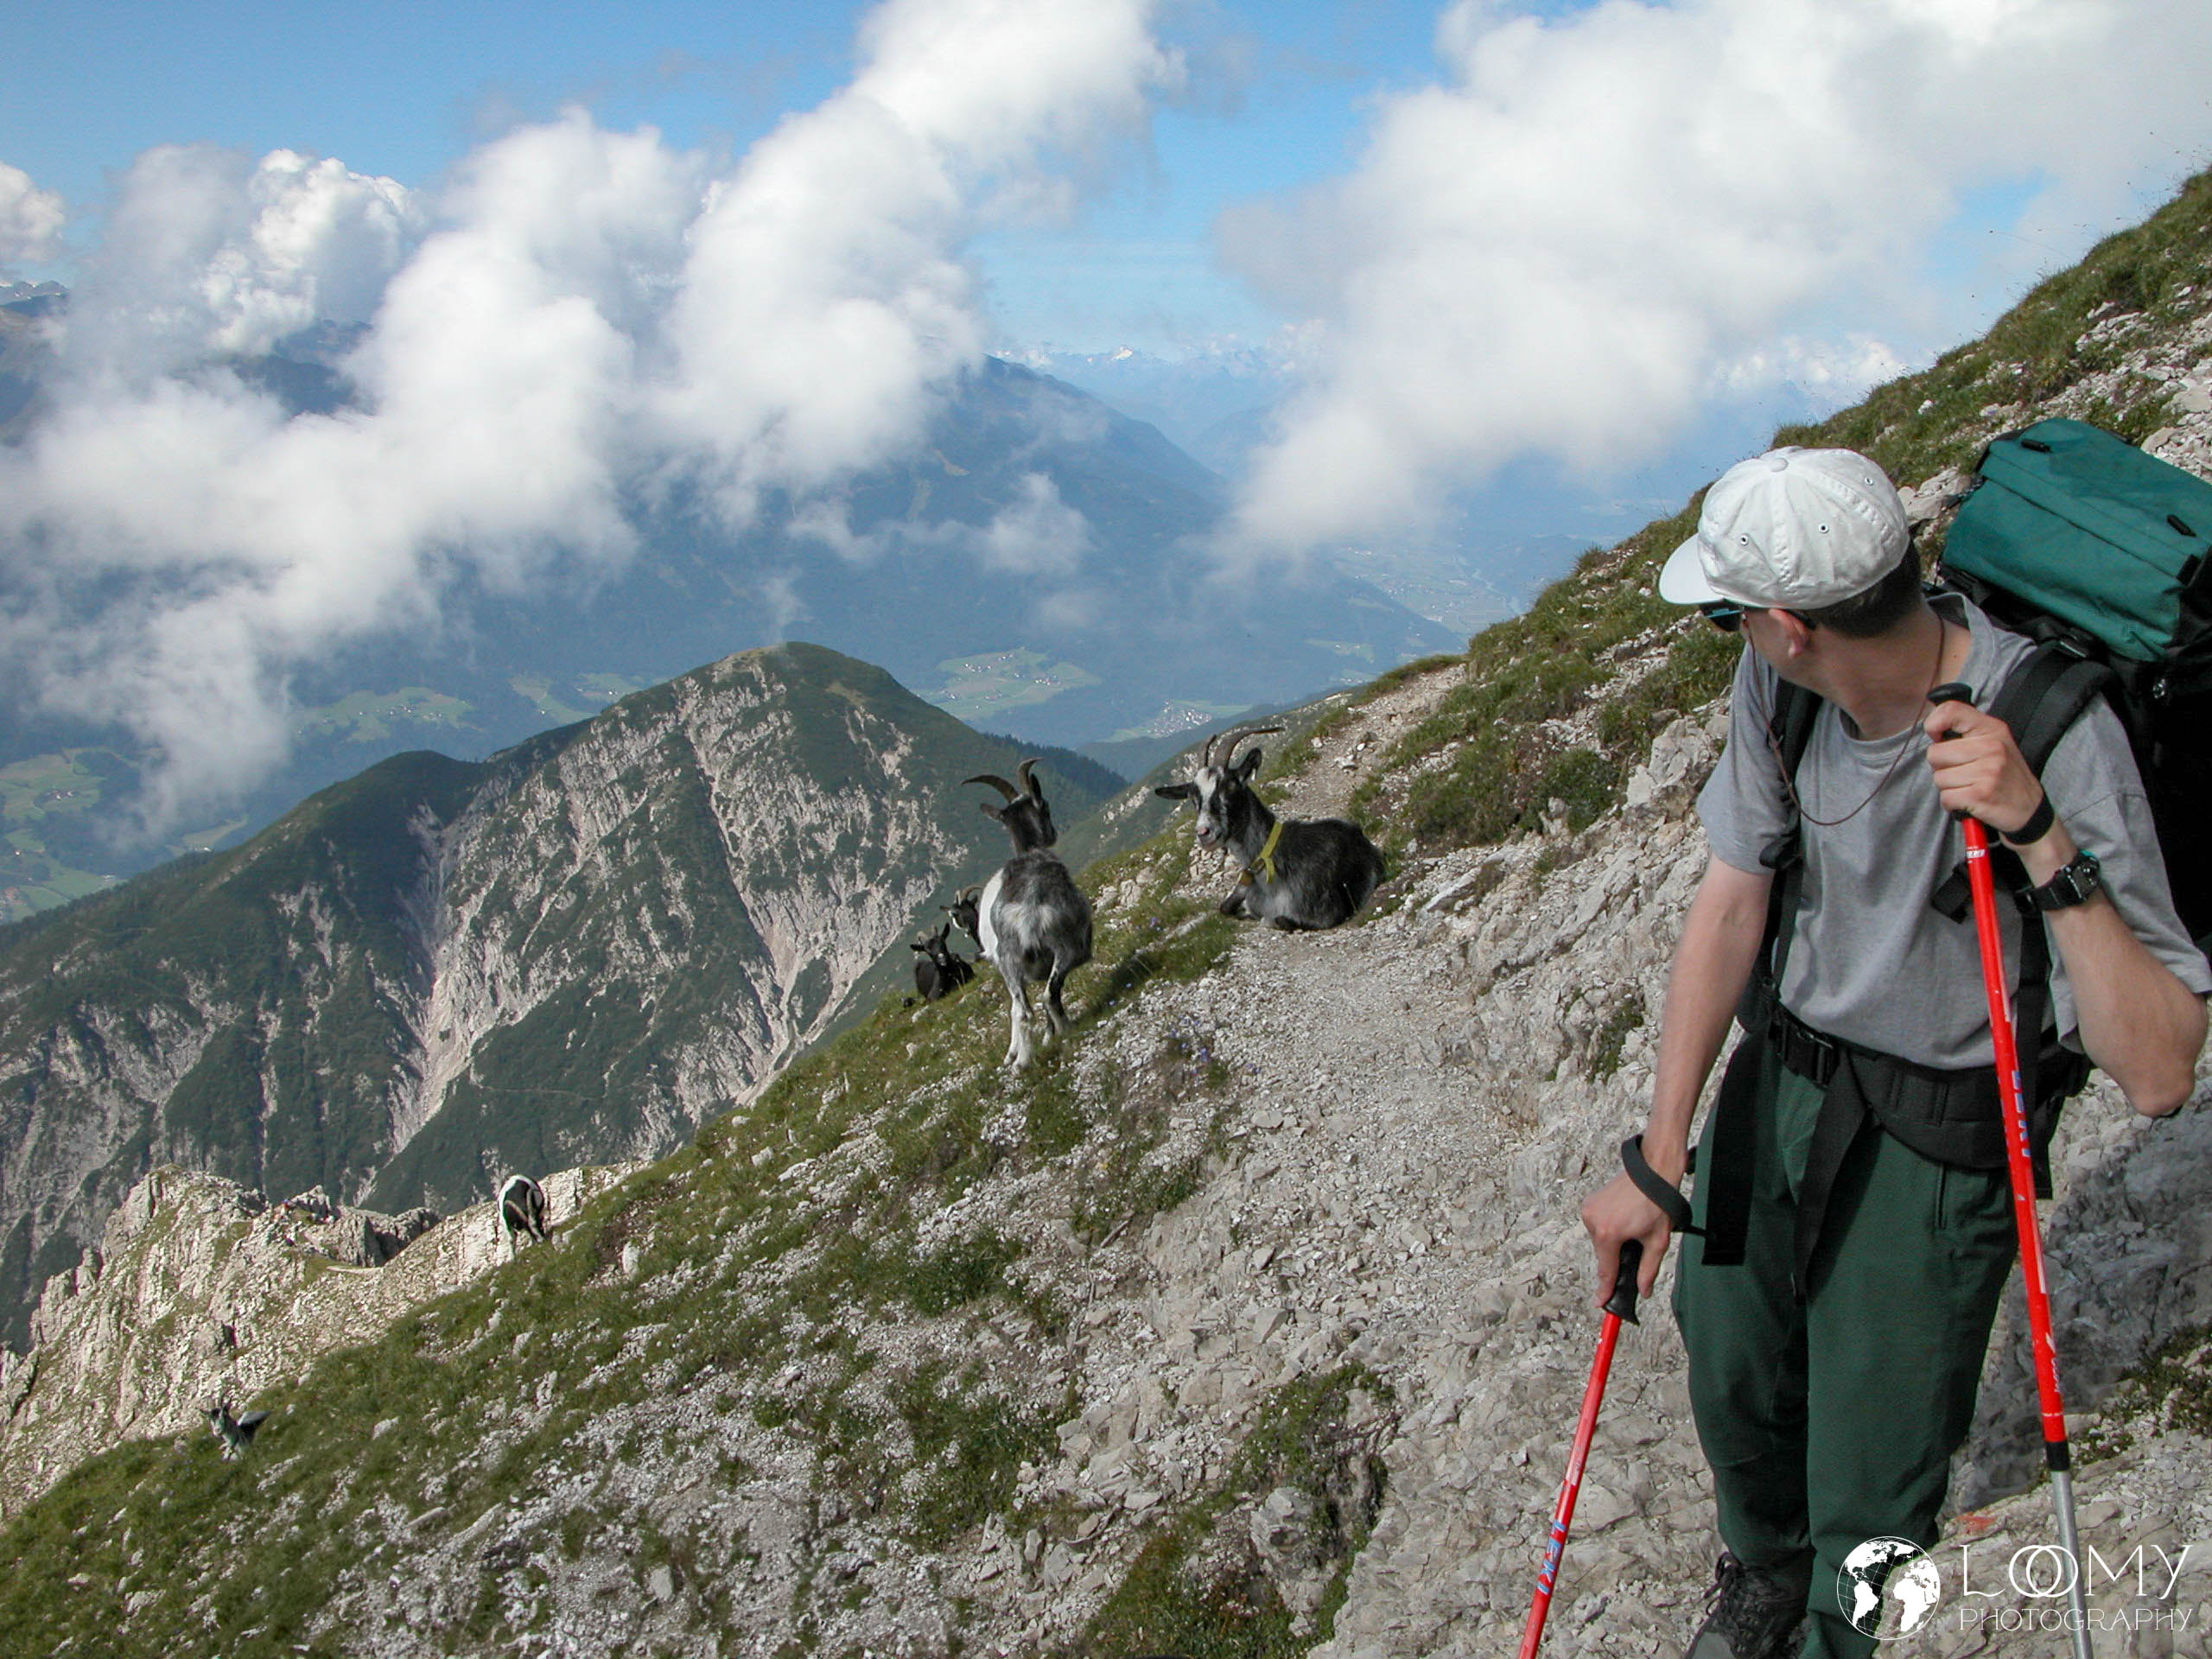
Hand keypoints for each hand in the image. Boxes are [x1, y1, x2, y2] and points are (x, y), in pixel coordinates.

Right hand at [1581, 1172, 1671, 1304]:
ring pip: (1599, 1240)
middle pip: (1603, 1254)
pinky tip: (1623, 1220)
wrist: (1652, 1172)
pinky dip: (1608, 1228)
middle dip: (1617, 1257)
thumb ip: (1648, 1270)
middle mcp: (1593, 1221)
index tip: (1601, 1302)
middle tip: (1636, 1245)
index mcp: (1609, 1233)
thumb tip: (1643, 1290)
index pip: (1606, 1270)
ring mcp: (1589, 1210)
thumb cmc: (1657, 1202)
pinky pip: (1597, 1225)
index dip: (1606, 1288)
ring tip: (1633, 1227)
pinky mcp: (1589, 1202)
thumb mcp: (1657, 1242)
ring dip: (1613, 1241)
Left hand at [1923, 698, 2045, 835]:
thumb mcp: (1994, 743)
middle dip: (1942, 767)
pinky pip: (1945, 797)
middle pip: (1935, 753)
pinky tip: (1969, 801)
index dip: (1933, 724)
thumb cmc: (2005, 775)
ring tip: (1970, 787)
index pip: (1950, 711)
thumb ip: (1966, 732)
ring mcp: (1987, 771)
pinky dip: (1952, 803)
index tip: (1938, 738)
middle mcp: (1991, 747)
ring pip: (1939, 778)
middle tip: (1964, 772)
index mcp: (1992, 729)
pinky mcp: (1980, 795)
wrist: (2029, 809)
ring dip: (1949, 787)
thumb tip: (1933, 730)